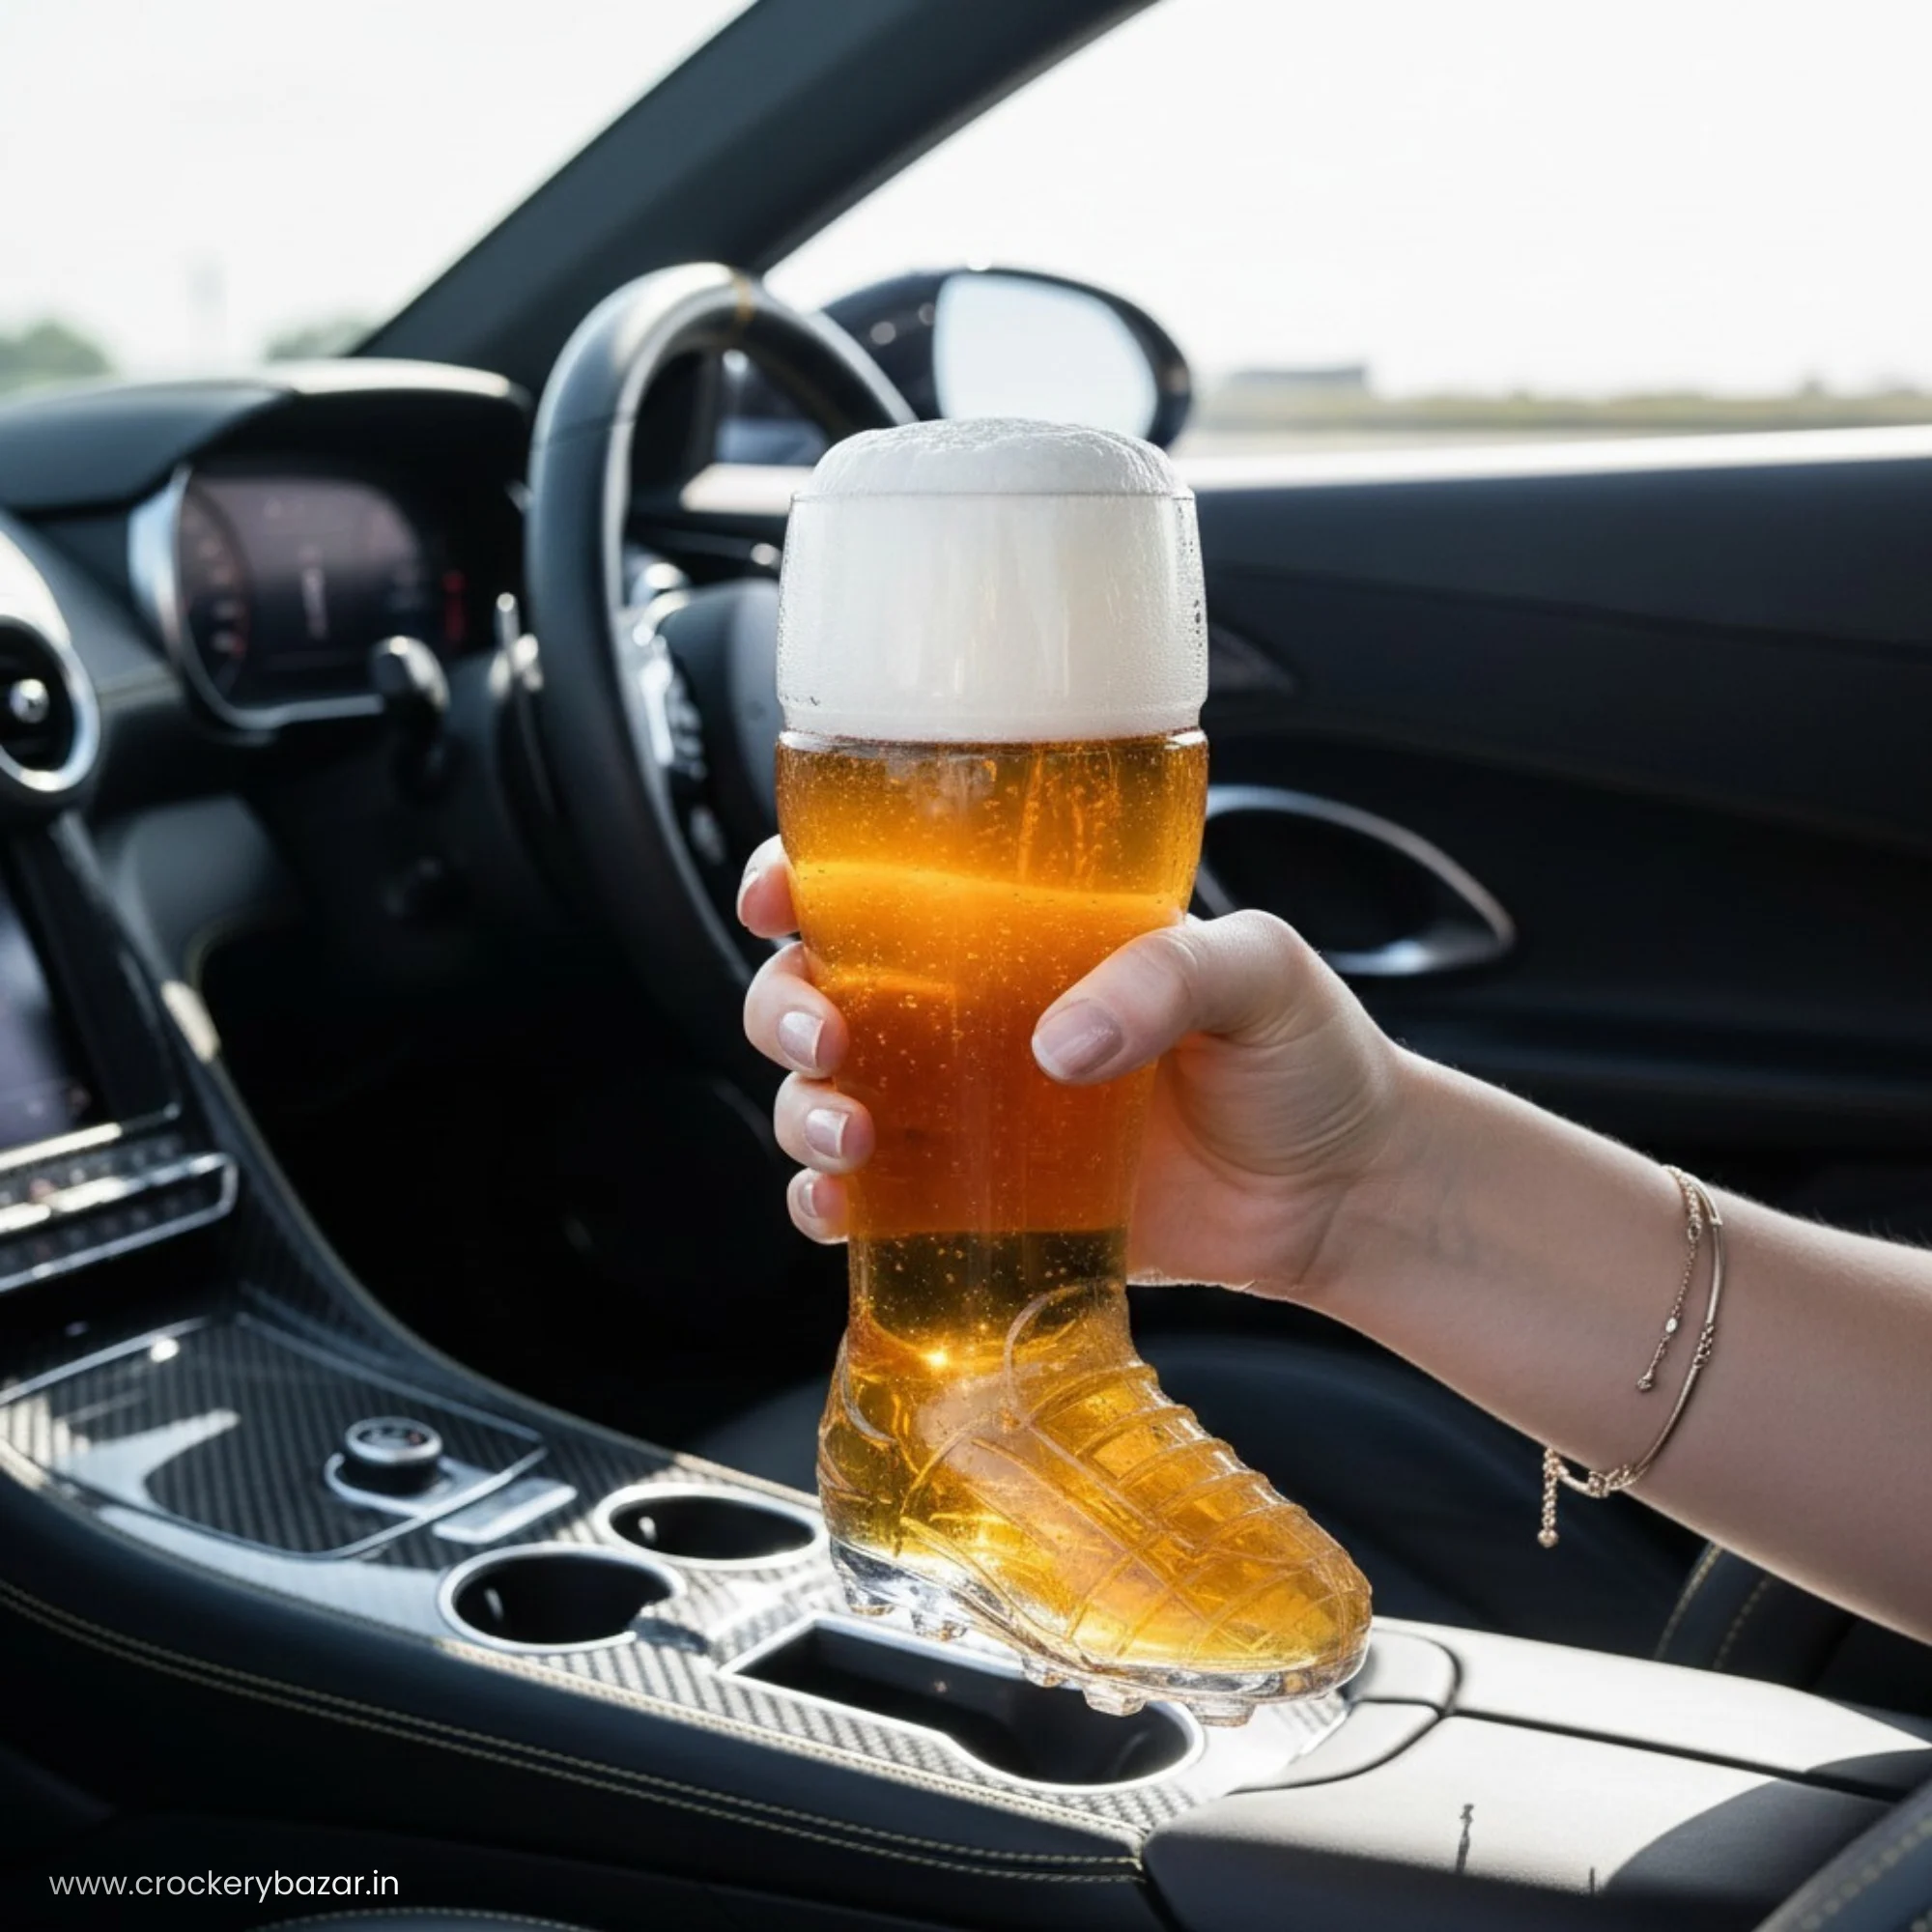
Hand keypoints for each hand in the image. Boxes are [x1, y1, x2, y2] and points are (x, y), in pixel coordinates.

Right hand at [738, 835, 1407, 1299]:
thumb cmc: (1306, 1059)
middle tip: (828, 1033)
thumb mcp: (1258, 972)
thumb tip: (1056, 1044)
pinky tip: (842, 1207)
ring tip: (850, 1135)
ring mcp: (966, 1115)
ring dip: (800, 1111)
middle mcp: (972, 1015)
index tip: (778, 895)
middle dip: (786, 1006)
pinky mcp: (977, 1206)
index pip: (881, 884)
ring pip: (823, 1097)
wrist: (1342, 1194)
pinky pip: (869, 1205)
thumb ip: (1168, 976)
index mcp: (1022, 933)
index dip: (802, 880)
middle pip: (821, 990)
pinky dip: (829, 1205)